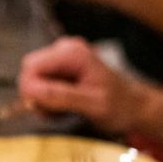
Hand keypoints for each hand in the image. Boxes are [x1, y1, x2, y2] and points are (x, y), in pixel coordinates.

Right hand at [18, 37, 146, 133]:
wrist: (133, 107)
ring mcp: (62, 58)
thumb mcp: (93, 105)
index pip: (31, 66)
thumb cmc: (119, 106)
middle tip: (53, 112)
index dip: (30, 89)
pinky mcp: (60, 69)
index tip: (43, 109)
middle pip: (29, 71)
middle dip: (35, 96)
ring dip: (41, 101)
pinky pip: (39, 84)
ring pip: (32, 80)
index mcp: (73, 53)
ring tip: (62, 111)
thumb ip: (62, 97)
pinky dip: (46, 100)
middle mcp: (65, 49)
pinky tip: (62, 108)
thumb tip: (31, 93)